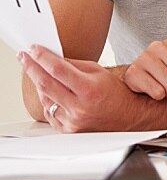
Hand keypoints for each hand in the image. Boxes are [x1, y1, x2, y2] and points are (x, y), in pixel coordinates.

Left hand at [18, 45, 141, 131]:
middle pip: (46, 84)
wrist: (128, 116)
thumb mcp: (99, 72)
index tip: (33, 50)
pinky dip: (47, 100)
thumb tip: (53, 58)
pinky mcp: (68, 130)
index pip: (58, 70)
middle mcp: (79, 107)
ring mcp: (72, 121)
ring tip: (39, 73)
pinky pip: (49, 112)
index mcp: (89, 89)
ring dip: (39, 83)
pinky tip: (51, 92)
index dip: (42, 57)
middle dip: (32, 68)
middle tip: (24, 57)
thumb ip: (74, 65)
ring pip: (45, 98)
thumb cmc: (117, 93)